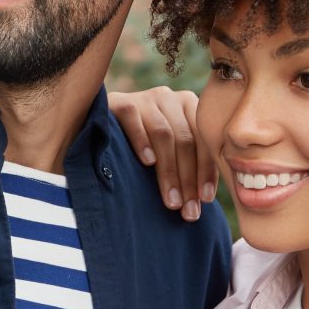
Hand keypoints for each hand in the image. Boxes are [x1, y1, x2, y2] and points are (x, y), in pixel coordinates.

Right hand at [107, 85, 214, 220]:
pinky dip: (142, 142)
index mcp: (189, 106)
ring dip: (169, 172)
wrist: (102, 124)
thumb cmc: (144, 145)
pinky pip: (134, 120)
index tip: (205, 200)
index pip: (203, 140)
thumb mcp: (170, 149)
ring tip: (171, 201)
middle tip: (188, 210)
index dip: (206, 171)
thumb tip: (204, 200)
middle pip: (185, 140)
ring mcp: (145, 98)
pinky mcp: (120, 102)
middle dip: (188, 179)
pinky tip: (148, 163)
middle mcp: (170, 98)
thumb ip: (188, 161)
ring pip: (163, 134)